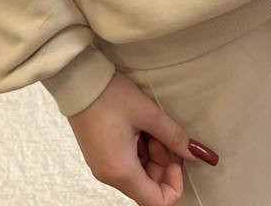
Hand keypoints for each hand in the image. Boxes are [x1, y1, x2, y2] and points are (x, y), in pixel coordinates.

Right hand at [66, 69, 217, 204]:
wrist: (74, 78)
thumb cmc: (108, 95)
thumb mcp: (147, 112)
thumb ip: (174, 136)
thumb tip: (196, 153)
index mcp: (121, 171)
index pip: (157, 202)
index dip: (174, 185)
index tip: (176, 158)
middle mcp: (109, 175)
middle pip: (148, 187)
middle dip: (162, 165)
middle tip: (162, 135)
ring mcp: (102, 165)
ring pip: (138, 174)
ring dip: (151, 155)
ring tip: (147, 125)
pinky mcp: (98, 153)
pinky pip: (125, 163)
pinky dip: (138, 150)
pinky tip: (136, 125)